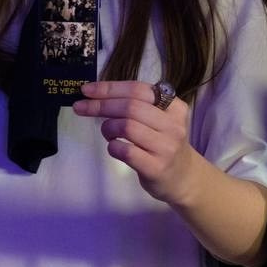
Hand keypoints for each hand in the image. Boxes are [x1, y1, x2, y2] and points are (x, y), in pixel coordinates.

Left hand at [73, 80, 197, 204]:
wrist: (184, 178)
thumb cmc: (163, 144)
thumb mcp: (160, 119)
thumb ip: (137, 105)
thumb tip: (96, 94)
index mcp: (174, 106)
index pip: (138, 89)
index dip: (109, 88)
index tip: (86, 90)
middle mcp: (173, 125)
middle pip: (130, 107)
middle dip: (101, 105)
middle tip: (81, 108)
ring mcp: (166, 147)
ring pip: (127, 127)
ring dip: (108, 127)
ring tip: (108, 133)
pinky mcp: (156, 167)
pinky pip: (126, 151)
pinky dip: (113, 147)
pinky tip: (115, 147)